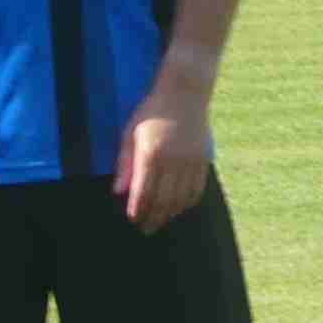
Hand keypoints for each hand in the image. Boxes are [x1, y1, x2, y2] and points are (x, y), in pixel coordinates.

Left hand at [116, 76, 212, 230]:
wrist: (185, 93)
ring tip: (161, 221)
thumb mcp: (130, 133)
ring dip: (170, 214)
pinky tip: (178, 208)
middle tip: (146, 229)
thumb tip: (118, 192)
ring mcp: (191, 161)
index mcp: (151, 153)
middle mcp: (173, 160)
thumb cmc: (151, 111)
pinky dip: (187, 203)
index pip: (144, 191)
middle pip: (163, 199)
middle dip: (154, 217)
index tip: (133, 219)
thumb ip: (125, 164)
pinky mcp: (204, 160)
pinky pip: (197, 190)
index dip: (138, 210)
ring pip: (181, 198)